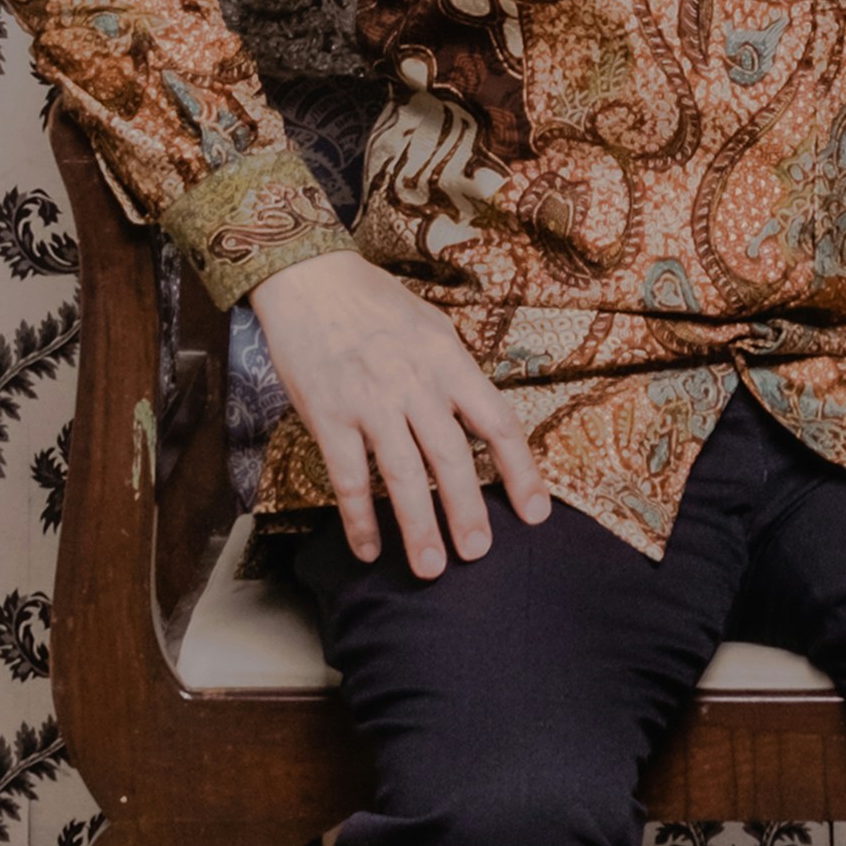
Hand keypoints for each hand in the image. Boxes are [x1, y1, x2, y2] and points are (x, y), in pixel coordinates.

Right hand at [255, 248, 551, 573]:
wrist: (309, 277)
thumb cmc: (375, 304)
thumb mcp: (432, 327)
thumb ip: (456, 375)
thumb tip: (481, 422)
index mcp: (449, 361)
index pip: (499, 423)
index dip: (521, 472)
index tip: (535, 513)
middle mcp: (415, 384)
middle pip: (452, 459)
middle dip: (468, 512)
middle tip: (478, 554)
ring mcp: (370, 402)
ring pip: (402, 476)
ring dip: (418, 527)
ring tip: (431, 568)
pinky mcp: (328, 415)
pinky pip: (349, 478)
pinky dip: (359, 519)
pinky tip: (368, 549)